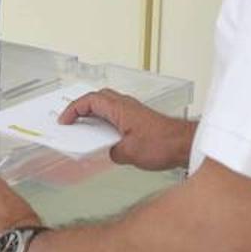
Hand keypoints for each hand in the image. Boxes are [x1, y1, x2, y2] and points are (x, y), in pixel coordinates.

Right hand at [59, 89, 195, 171]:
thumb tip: (108, 152)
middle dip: (81, 107)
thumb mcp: (129, 153)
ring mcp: (133, 111)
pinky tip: (106, 136)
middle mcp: (126, 105)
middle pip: (97, 98)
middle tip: (71, 120)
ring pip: (107, 105)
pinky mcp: (139, 119)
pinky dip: (106, 121)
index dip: (73, 110)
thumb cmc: (163, 143)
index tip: (64, 121)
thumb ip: (113, 152)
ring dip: (94, 113)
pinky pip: (116, 114)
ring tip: (85, 128)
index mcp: (119, 109)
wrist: (185, 144)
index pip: (89, 101)